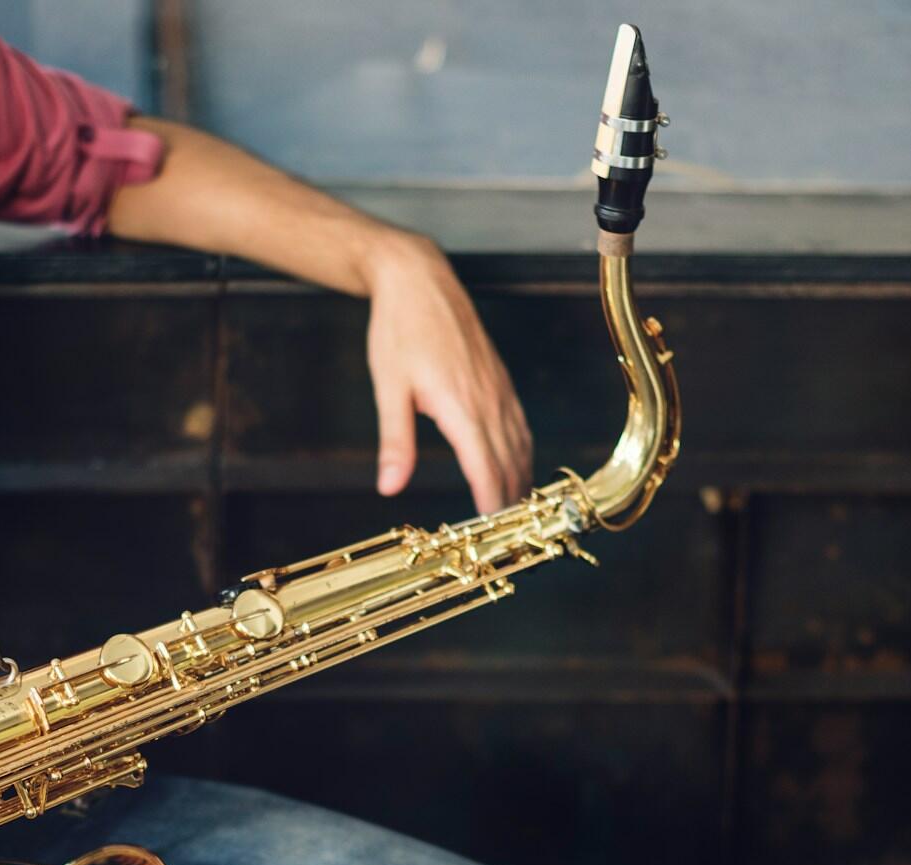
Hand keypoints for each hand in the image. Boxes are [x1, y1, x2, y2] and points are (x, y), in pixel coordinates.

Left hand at [362, 233, 532, 512]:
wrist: (419, 280)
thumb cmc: (399, 330)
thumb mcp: (389, 388)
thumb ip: (396, 441)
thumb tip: (390, 486)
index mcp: (461, 405)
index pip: (485, 467)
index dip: (492, 503)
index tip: (492, 534)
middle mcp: (488, 399)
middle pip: (509, 462)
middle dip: (511, 502)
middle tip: (507, 538)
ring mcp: (499, 388)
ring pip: (521, 444)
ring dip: (521, 480)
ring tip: (516, 515)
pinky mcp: (500, 380)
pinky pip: (520, 424)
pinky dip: (522, 452)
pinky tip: (516, 467)